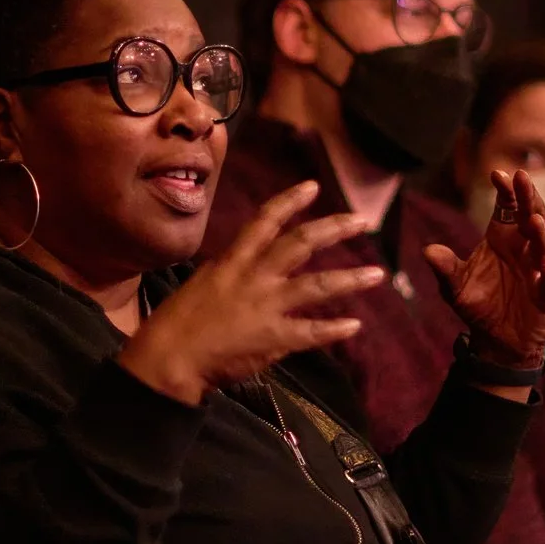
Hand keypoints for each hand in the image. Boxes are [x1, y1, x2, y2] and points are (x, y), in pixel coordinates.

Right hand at [120, 181, 383, 403]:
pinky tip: (354, 326)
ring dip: (350, 279)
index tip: (313, 186)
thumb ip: (231, 275)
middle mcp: (253, 277)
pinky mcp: (272, 337)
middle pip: (300, 243)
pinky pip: (310, 332)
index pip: (264, 221)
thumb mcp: (203, 285)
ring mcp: (265, 306)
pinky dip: (333, 329)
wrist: (168, 357)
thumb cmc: (177, 323)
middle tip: (361, 221)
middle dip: (334, 229)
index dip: (290, 201)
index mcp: (232, 261)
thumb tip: (250, 270)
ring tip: (376, 274)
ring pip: (316, 285)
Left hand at [423, 169, 544, 367]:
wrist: (495, 342)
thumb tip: (428, 250)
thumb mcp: (455, 287)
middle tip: (523, 179)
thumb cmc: (478, 306)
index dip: (506, 190)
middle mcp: (525, 249)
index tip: (498, 173)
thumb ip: (445, 268)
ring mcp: (540, 271)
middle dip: (528, 198)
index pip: (508, 207)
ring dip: (541, 234)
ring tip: (534, 221)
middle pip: (531, 217)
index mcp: (503, 239)